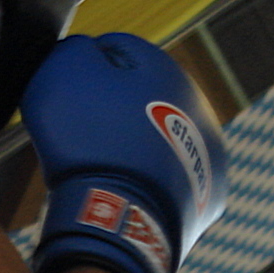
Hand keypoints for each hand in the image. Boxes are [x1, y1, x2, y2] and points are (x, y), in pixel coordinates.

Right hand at [24, 34, 228, 272]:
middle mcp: (200, 106)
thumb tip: (89, 52)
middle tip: (86, 137)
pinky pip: (172, 181)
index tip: (72, 99)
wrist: (117, 222)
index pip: (119, 52)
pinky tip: (130, 191)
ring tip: (107, 168)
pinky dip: (153, 183)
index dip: (88, 73)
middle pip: (145, 100)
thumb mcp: (62, 76)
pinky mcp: (209, 198)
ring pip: (162, 141)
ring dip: (136, 148)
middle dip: (116, 112)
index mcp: (168, 68)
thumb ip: (76, 51)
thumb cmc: (87, 145)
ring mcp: (210, 156)